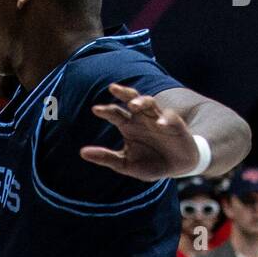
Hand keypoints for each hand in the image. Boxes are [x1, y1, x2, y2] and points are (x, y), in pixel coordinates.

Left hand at [81, 84, 202, 180]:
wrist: (176, 168)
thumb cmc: (150, 163)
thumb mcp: (125, 164)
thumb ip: (105, 157)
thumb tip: (82, 152)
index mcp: (128, 126)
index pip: (115, 114)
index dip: (106, 110)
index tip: (95, 109)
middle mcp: (142, 118)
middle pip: (132, 99)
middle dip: (123, 93)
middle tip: (112, 88)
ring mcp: (158, 119)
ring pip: (149, 103)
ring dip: (141, 102)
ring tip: (133, 105)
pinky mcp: (175, 125)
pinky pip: (169, 118)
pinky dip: (165, 120)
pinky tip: (160, 124)